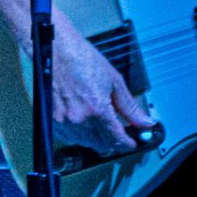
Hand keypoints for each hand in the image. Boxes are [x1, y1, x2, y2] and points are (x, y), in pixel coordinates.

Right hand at [50, 9, 153, 155]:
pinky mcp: (51, 120)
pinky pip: (69, 138)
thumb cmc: (82, 60)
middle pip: (101, 146)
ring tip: (100, 123)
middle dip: (112, 142)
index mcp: (97, 110)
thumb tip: (145, 122)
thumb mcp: (114, 81)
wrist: (55, 50)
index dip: (127, 143)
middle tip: (118, 131)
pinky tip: (84, 121)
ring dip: (96, 139)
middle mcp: (79, 120)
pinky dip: (79, 134)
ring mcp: (63, 122)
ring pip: (85, 143)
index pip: (117, 139)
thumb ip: (130, 107)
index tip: (132, 142)